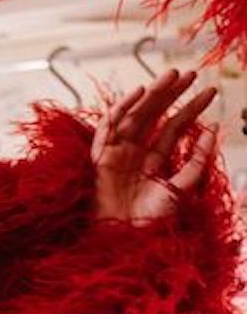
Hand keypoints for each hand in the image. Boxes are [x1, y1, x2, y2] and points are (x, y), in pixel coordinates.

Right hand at [93, 69, 219, 225]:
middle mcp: (135, 154)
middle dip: (171, 93)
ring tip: (171, 76)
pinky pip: (108, 129)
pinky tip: (137, 94)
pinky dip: (119, 110)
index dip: (192, 108)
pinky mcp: (101, 159)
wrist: (124, 240)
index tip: (211, 91)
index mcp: (153, 162)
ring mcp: (117, 155)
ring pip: (135, 116)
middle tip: (190, 73)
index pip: (174, 127)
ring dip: (151, 94)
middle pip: (154, 115)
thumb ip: (197, 160)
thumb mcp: (182, 188)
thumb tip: (212, 130)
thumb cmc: (149, 221)